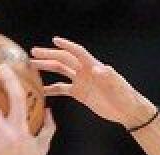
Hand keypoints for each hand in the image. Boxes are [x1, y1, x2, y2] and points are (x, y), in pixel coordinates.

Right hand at [30, 37, 154, 128]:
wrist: (126, 110)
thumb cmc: (125, 95)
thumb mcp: (118, 85)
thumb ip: (108, 76)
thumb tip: (97, 69)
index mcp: (93, 66)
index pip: (77, 52)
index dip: (67, 46)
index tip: (54, 40)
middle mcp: (85, 71)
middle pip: (64, 60)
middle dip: (48, 56)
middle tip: (33, 53)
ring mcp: (81, 82)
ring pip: (61, 72)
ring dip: (47, 68)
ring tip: (32, 67)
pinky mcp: (80, 93)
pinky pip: (63, 89)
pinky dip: (52, 89)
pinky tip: (41, 91)